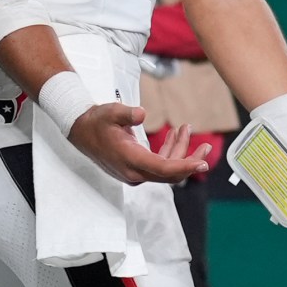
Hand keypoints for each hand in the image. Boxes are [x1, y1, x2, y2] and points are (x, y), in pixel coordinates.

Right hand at [67, 102, 209, 185]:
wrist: (80, 131)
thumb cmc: (96, 122)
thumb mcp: (111, 112)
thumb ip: (127, 113)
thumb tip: (141, 114)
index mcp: (130, 159)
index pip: (164, 168)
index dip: (185, 166)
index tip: (202, 163)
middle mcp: (134, 172)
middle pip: (170, 173)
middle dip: (190, 160)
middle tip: (206, 147)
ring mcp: (134, 173)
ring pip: (166, 170)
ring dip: (180, 152)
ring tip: (185, 130)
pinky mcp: (135, 170)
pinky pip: (159, 166)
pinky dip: (169, 153)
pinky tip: (173, 137)